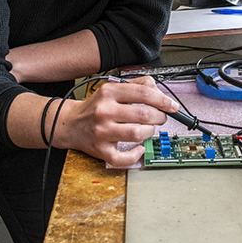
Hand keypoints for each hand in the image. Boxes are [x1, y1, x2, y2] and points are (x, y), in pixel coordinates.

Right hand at [53, 77, 178, 166]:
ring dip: (149, 132)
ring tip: (148, 129)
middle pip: (144, 114)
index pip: (143, 93)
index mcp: (109, 93)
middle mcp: (105, 111)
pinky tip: (138, 148)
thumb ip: (135, 85)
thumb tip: (157, 89)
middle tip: (161, 117)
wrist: (70, 123)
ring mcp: (103, 132)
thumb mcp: (111, 88)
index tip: (171, 105)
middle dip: (160, 117)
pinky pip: (123, 157)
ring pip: (138, 134)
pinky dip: (135, 155)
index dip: (163, 100)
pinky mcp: (101, 150)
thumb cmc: (95, 107)